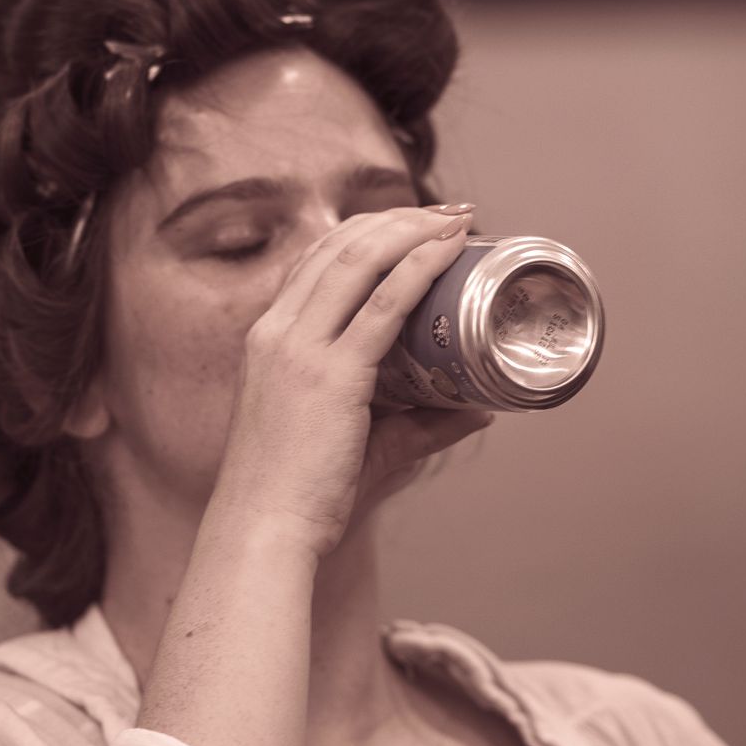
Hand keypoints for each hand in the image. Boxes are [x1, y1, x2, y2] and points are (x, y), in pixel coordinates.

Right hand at [209, 205, 488, 566]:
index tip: (413, 224)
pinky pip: (383, 303)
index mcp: (267, 338)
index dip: (366, 232)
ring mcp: (300, 349)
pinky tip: (448, 251)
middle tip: (448, 214)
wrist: (264, 530)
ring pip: (360, 260)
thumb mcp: (359, 442)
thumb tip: (482, 409)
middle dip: (397, 219)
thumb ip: (421, 424)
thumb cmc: (302, 494)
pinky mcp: (331, 375)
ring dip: (413, 229)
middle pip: (338, 246)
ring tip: (456, 220)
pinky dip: (419, 267)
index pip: (314, 261)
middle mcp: (277, 331)